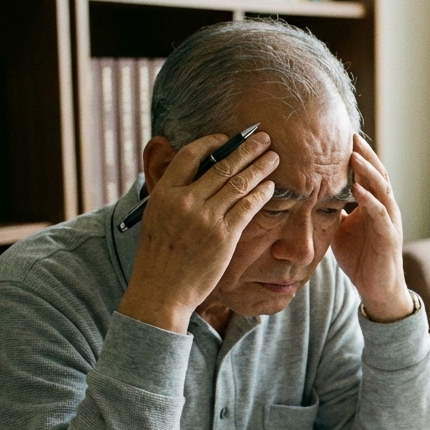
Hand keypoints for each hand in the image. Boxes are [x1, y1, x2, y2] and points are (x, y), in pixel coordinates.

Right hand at [119, 133, 278, 332]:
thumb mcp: (155, 218)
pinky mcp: (223, 236)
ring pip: (238, 183)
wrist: (161, 291)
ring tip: (273, 157)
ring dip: (259, 167)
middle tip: (264, 138)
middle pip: (222, 166)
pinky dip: (261, 193)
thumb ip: (173, 196)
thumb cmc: (158, 258)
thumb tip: (194, 175)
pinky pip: (247, 207)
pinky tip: (270, 186)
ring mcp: (205, 218)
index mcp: (164, 193)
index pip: (190, 156)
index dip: (212, 142)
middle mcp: (184, 201)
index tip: (227, 138)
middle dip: (247, 149)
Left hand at [331, 134, 410, 321]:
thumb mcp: (341, 228)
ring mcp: (389, 221)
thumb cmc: (360, 258)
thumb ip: (333, 209)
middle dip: (363, 153)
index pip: (367, 172)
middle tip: (349, 134)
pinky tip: (358, 189)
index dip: (357, 154)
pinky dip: (369, 200)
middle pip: (377, 173)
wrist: (377, 290)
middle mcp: (385, 208)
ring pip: (381, 189)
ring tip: (353, 154)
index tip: (341, 135)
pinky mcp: (389, 238)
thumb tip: (311, 194)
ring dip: (367, 171)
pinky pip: (380, 215)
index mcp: (374, 204)